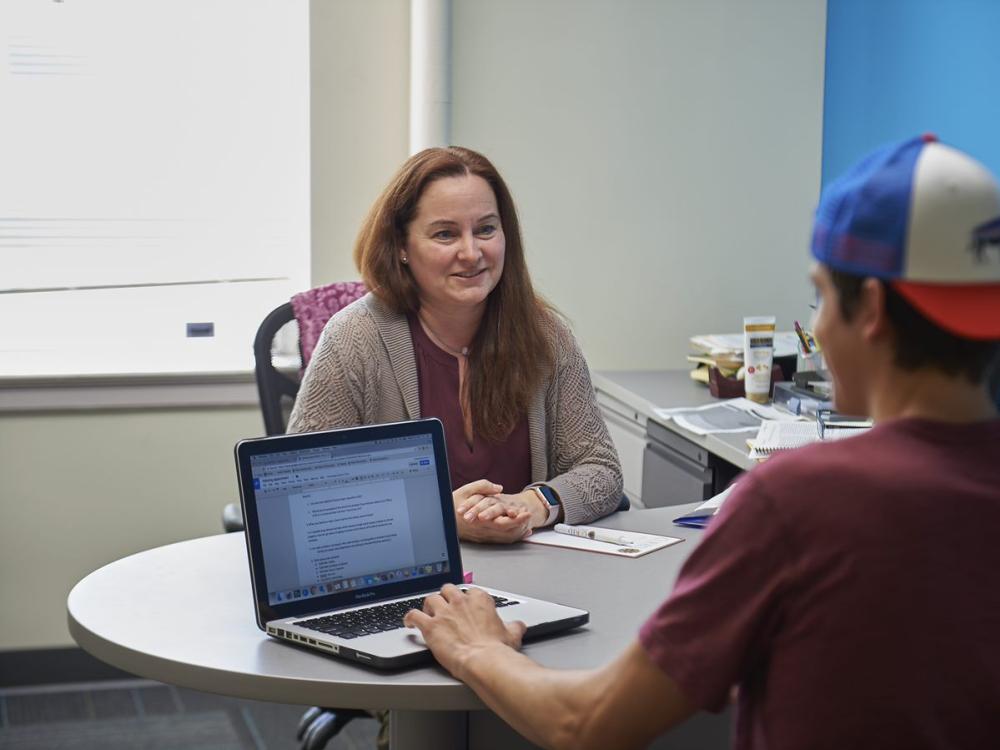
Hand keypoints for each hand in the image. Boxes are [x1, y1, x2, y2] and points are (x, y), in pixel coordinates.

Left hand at [403, 584, 526, 679]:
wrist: (484, 661)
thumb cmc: (497, 649)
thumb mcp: (512, 634)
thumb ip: (514, 626)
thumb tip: (519, 625)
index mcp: (479, 599)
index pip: (469, 591)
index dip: (465, 599)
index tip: (464, 606)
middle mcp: (460, 601)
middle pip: (447, 590)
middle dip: (445, 597)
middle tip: (445, 608)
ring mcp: (443, 612)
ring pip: (430, 599)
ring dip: (428, 606)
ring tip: (428, 613)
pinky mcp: (430, 626)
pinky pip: (414, 615)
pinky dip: (409, 618)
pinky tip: (408, 623)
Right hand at [452, 480, 533, 543]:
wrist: (440, 520)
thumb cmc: (452, 504)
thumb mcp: (466, 490)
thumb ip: (483, 486)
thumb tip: (498, 488)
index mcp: (481, 520)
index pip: (504, 522)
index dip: (517, 519)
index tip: (526, 513)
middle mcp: (483, 530)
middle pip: (508, 532)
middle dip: (522, 525)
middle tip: (530, 517)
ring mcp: (483, 536)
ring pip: (505, 538)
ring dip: (518, 532)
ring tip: (527, 524)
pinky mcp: (482, 538)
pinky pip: (500, 540)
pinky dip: (511, 536)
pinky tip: (518, 532)